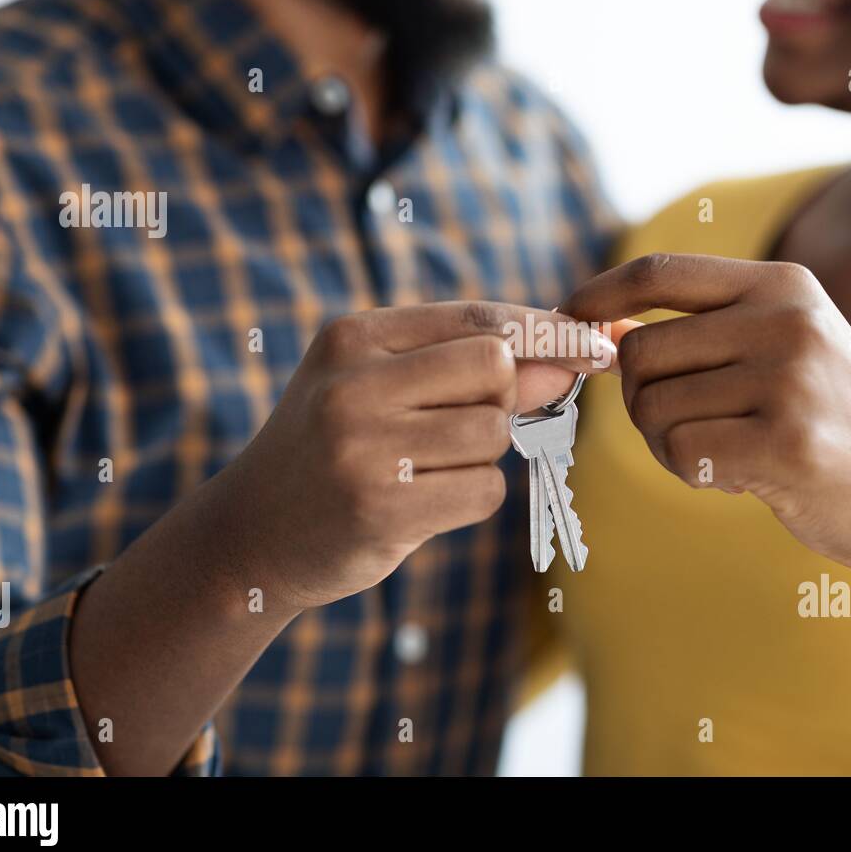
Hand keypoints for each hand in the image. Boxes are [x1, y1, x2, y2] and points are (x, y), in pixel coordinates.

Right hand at [217, 301, 611, 609]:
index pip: (478, 319)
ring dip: (482, 456)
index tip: (597, 344)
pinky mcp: (380, 509)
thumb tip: (571, 358)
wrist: (252, 532)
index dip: (549, 333)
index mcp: (354, 338)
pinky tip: (422, 502)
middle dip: (505, 397)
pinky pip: (485, 492)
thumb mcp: (381, 386)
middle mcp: (354, 385)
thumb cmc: (334, 448)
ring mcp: (365, 448)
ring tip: (426, 467)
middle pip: (495, 369)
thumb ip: (468, 368)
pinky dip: (471, 498)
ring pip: (494, 433)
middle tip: (464, 423)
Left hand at [561, 255, 850, 595]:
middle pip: (641, 351)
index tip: (567, 320)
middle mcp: (788, 320)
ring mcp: (791, 379)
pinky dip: (691, 473)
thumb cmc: (826, 419)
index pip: (661, 271)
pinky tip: (739, 476)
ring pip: (652, 407)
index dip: (600, 295)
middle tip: (688, 428)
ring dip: (668, 443)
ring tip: (725, 452)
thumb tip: (603, 329)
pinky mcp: (788, 442)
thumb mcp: (779, 349)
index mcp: (782, 285)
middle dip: (641, 400)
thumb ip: (701, 332)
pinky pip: (680, 452)